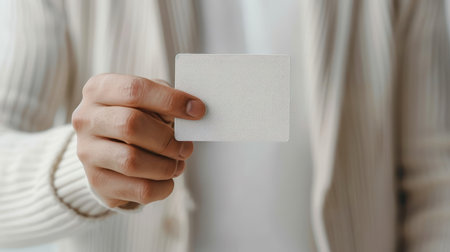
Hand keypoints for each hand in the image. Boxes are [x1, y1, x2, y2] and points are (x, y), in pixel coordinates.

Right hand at [72, 73, 204, 207]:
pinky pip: (138, 190)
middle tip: (186, 147)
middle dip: (167, 139)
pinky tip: (167, 179)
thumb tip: (192, 111)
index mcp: (100, 90)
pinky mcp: (97, 182)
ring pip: (131, 161)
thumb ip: (165, 100)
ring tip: (177, 164)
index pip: (135, 90)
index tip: (197, 110)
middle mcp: (86, 119)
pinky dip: (162, 187)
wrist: (107, 149)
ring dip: (165, 166)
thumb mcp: (146, 101)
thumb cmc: (133, 118)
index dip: (171, 100)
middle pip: (130, 125)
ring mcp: (87, 152)